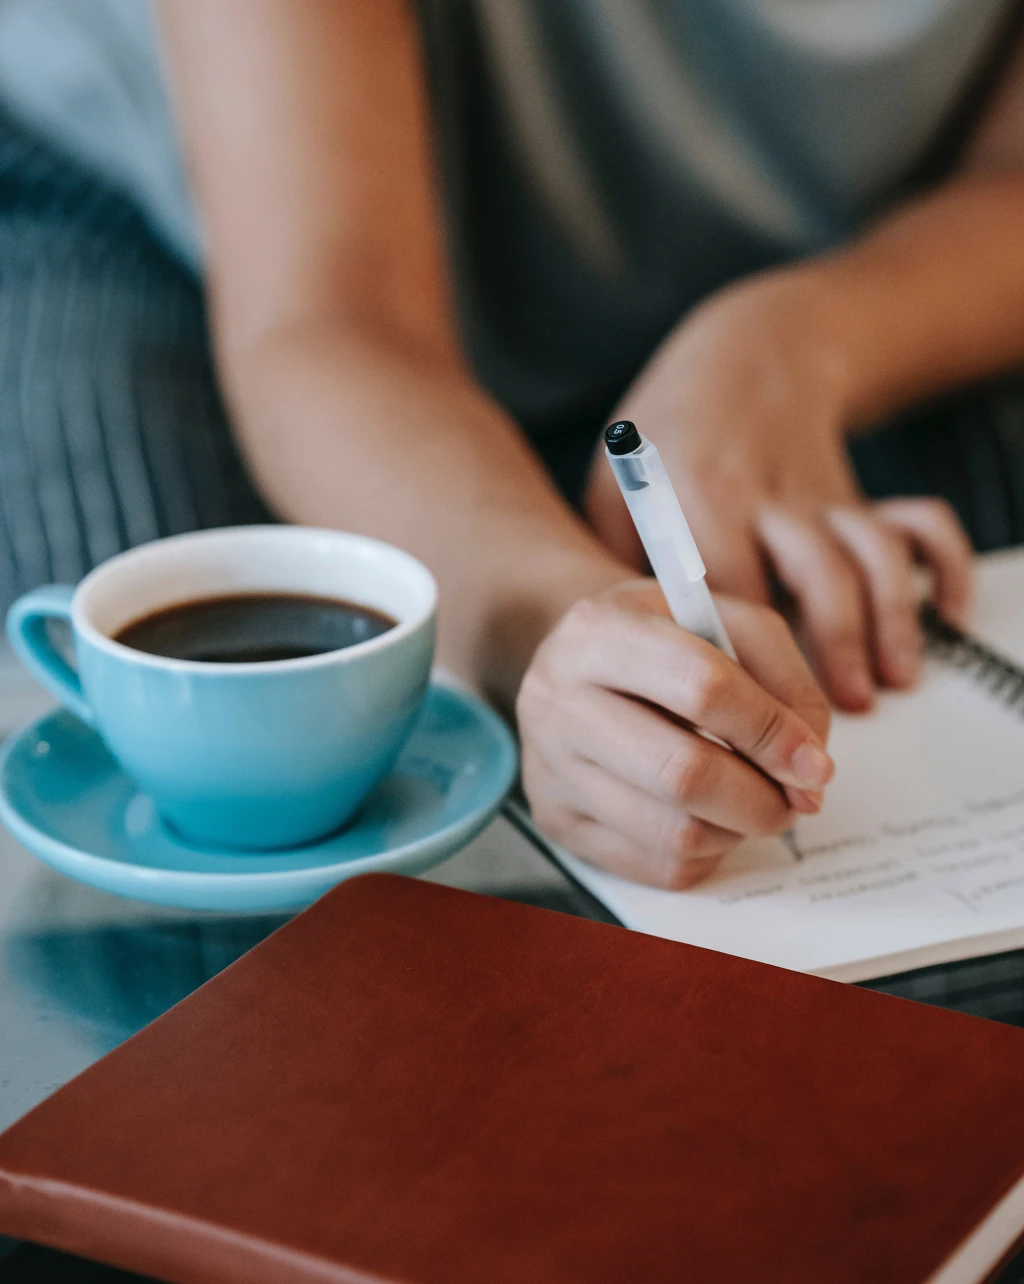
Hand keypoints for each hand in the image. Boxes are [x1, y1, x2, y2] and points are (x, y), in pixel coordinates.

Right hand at [517, 580, 833, 888]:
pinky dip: (706, 853)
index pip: (701, 688)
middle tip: (796, 798)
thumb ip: (785, 680)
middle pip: (682, 774)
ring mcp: (549, 766)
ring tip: (752, 802)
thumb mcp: (727, 623)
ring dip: (739, 830)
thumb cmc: (664, 640)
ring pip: (674, 833)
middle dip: (762, 798)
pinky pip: (657, 865)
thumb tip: (808, 768)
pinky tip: (709, 817)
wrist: (580, 663)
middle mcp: (557, 698)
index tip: (815, 762)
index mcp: (600, 630)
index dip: (772, 731)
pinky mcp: (556, 820)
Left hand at [584, 274, 973, 710]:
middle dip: (830, 652)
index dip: (740, 661)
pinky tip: (945, 615)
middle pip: (814, 578)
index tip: (738, 714)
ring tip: (884, 685)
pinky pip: (919, 524)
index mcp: (701, 500)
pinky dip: (944, 567)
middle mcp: (769, 497)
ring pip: (871, 557)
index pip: (729, 595)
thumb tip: (620, 653)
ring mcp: (821, 494)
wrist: (741, 354)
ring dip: (887, 625)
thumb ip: (614, 566)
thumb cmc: (663, 436)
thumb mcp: (612, 488)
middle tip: (826, 719)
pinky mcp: (857, 492)